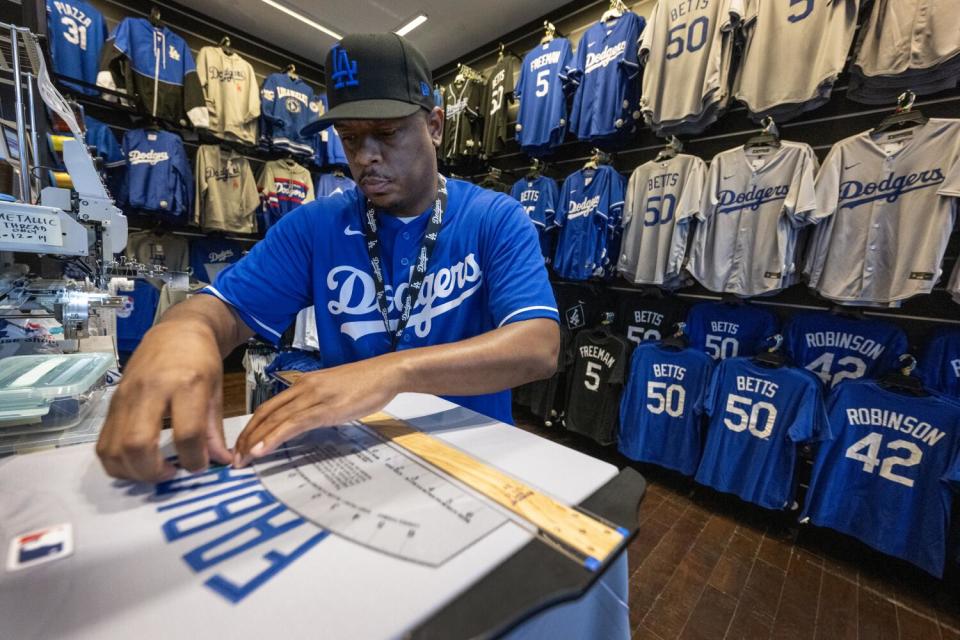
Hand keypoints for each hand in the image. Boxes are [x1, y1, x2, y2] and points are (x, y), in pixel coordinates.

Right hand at [96, 321, 231, 481]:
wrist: (176, 332)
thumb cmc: (200, 361)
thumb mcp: (215, 391)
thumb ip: (214, 430)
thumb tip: (221, 462)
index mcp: (185, 384)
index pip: (187, 433)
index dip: (194, 459)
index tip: (200, 466)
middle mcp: (150, 390)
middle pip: (138, 444)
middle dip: (154, 472)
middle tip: (172, 474)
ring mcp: (125, 397)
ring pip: (113, 448)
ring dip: (132, 472)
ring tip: (154, 471)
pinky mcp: (112, 403)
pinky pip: (103, 443)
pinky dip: (117, 462)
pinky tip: (137, 463)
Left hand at [233, 356, 400, 465]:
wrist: (387, 372)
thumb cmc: (366, 383)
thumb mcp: (335, 392)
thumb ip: (318, 404)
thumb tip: (306, 422)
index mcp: (304, 384)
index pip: (268, 406)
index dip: (251, 427)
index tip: (241, 446)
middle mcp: (303, 388)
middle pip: (265, 413)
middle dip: (246, 437)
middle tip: (233, 459)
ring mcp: (314, 397)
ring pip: (275, 420)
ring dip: (255, 441)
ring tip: (242, 460)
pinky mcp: (326, 408)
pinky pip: (294, 424)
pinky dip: (274, 437)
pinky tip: (262, 449)